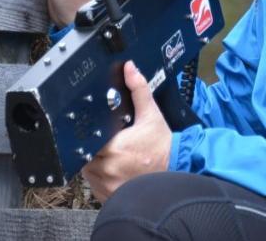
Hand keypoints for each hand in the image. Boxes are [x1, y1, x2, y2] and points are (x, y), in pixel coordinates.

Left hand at [82, 60, 172, 201]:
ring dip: (96, 166)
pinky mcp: (111, 197)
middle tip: (108, 146)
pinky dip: (102, 180)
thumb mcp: (151, 114)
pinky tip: (116, 171)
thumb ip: (138, 90)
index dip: (91, 138)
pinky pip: (96, 188)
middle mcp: (109, 169)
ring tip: (113, 158)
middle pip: (86, 158)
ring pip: (89, 174)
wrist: (178, 168)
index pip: (87, 143)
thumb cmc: (163, 145)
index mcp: (115, 148)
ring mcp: (109, 186)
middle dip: (94, 151)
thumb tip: (129, 68)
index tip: (99, 136)